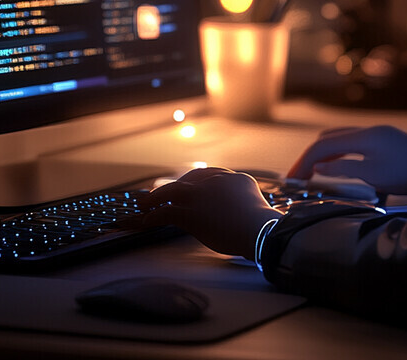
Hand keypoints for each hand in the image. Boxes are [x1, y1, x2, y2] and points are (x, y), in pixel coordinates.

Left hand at [137, 168, 280, 258]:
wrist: (259, 231)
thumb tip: (237, 212)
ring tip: (144, 204)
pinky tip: (146, 221)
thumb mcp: (255, 206)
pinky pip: (167, 212)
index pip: (212, 174)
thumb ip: (242, 202)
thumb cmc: (262, 227)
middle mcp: (218, 181)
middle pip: (191, 179)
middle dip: (176, 186)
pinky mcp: (192, 212)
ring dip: (156, 197)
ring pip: (173, 191)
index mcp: (236, 178)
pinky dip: (153, 216)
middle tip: (164, 194)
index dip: (196, 181)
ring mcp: (203, 195)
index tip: (188, 185)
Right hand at [287, 125, 406, 194]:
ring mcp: (379, 134)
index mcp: (364, 136)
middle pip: (329, 138)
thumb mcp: (374, 176)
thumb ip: (344, 168)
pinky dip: (339, 155)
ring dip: (324, 154)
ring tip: (313, 174)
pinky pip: (354, 144)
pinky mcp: (387, 142)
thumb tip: (317, 165)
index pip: (323, 144)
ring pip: (341, 139)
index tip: (291, 179)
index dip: (304, 161)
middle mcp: (369, 130)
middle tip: (298, 176)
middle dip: (310, 155)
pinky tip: (338, 169)